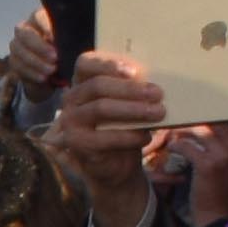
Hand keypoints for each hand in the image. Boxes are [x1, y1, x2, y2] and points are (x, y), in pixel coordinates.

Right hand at [49, 36, 166, 225]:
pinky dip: (128, 136)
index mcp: (82, 82)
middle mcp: (71, 99)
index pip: (86, 63)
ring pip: (100, 108)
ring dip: (133, 110)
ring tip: (158, 113)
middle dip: (130, 89)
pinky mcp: (75, 143)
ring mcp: (70, 121)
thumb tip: (153, 81)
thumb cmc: (123, 125)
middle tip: (157, 94)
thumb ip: (132, 89)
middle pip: (97, 85)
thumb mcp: (127, 103)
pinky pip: (104, 137)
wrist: (114, 163)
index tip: (134, 71)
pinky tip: (145, 137)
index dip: (107, 63)